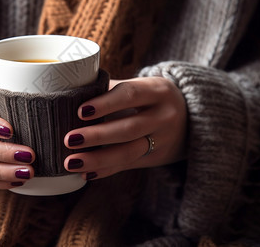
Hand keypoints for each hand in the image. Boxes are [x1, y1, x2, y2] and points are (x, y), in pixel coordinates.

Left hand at [63, 77, 186, 179]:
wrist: (191, 117)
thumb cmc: (149, 97)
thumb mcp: (139, 86)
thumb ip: (109, 89)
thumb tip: (68, 94)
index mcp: (157, 90)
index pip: (129, 94)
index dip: (105, 103)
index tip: (80, 111)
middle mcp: (164, 115)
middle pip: (129, 128)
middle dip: (97, 136)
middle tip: (68, 139)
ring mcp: (163, 140)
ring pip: (129, 152)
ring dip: (98, 159)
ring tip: (71, 162)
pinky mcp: (157, 158)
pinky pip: (129, 165)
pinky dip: (106, 170)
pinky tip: (86, 173)